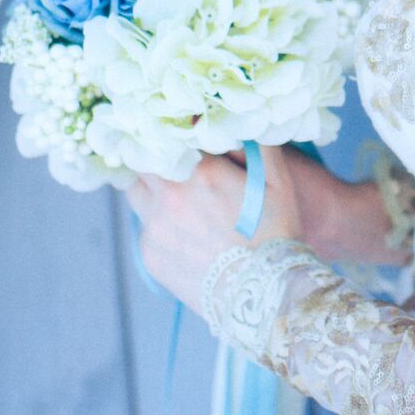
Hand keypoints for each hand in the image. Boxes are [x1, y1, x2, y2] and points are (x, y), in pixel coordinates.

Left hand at [126, 142, 304, 316]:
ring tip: (180, 202)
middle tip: (174, 168)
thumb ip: (253, 141)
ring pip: (137, 198)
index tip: (175, 139)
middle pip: (140, 166)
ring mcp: (154, 230)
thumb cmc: (276, 232)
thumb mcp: (277, 178)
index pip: (160, 139)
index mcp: (197, 171)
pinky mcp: (150, 257)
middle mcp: (167, 197)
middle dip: (153, 163)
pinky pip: (146, 231)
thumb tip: (231, 120)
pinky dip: (160, 227)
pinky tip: (188, 236)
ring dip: (152, 193)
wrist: (266, 294)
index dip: (167, 137)